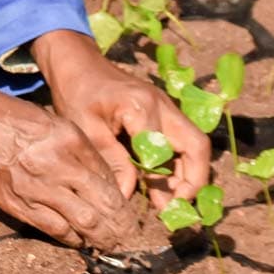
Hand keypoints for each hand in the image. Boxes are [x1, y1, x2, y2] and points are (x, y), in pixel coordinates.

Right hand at [0, 80, 130, 249]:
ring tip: (110, 243)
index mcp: (71, 140)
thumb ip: (79, 150)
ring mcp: (39, 188)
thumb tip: (101, 178)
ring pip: (85, 222)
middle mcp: (59, 165)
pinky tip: (80, 241)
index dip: (122, 199)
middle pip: (104, 204)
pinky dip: (73, 239)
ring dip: (102, 237)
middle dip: (120, 224)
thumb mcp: (54, 124)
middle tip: (126, 233)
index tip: (127, 209)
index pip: (109, 178)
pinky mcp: (20, 205)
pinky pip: (56, 229)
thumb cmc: (11, 119)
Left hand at [32, 29, 211, 208]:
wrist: (77, 63)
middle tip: (177, 209)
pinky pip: (183, 140)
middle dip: (194, 180)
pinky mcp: (165, 111)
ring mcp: (167, 106)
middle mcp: (163, 105)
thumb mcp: (86, 128)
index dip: (163, 183)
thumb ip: (111, 160)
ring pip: (194, 144)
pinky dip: (179, 163)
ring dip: (188, 174)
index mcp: (141, 106)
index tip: (161, 209)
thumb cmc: (76, 93)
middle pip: (196, 145)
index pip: (164, 152)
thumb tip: (129, 195)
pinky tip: (164, 185)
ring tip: (170, 203)